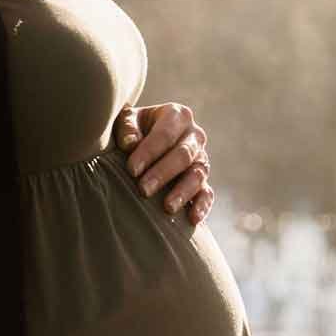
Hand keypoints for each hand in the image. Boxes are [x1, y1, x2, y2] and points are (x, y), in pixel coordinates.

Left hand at [115, 103, 213, 224]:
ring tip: (167, 208)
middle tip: (143, 190)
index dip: (149, 152)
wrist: (146, 139)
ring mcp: (201, 158)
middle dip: (163, 174)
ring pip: (198, 175)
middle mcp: (194, 135)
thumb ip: (127, 129)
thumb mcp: (127, 121)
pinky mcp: (203, 180)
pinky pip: (207, 193)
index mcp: (177, 115)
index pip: (165, 134)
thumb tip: (130, 144)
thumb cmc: (134, 129)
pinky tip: (192, 219)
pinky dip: (202, 206)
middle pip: (183, 155)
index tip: (132, 170)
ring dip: (183, 192)